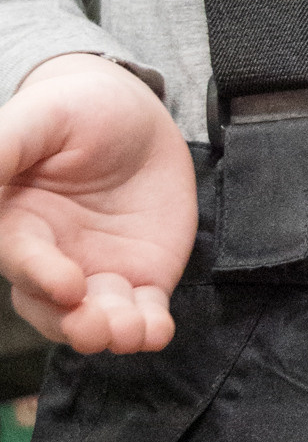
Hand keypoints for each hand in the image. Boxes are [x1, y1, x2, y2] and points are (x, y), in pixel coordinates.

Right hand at [0, 57, 196, 352]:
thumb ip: (3, 148)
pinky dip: (149, 327)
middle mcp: (51, 257)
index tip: (68, 285)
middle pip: (50, 306)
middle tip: (97, 328)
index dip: (40, 275)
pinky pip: (142, 313)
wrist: (135, 113)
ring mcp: (95, 272)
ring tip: (131, 333)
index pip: (21, 259)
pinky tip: (158, 331)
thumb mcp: (38, 117)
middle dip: (72, 323)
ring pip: (95, 318)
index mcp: (16, 223)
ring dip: (112, 332)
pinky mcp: (140, 277)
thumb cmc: (74, 108)